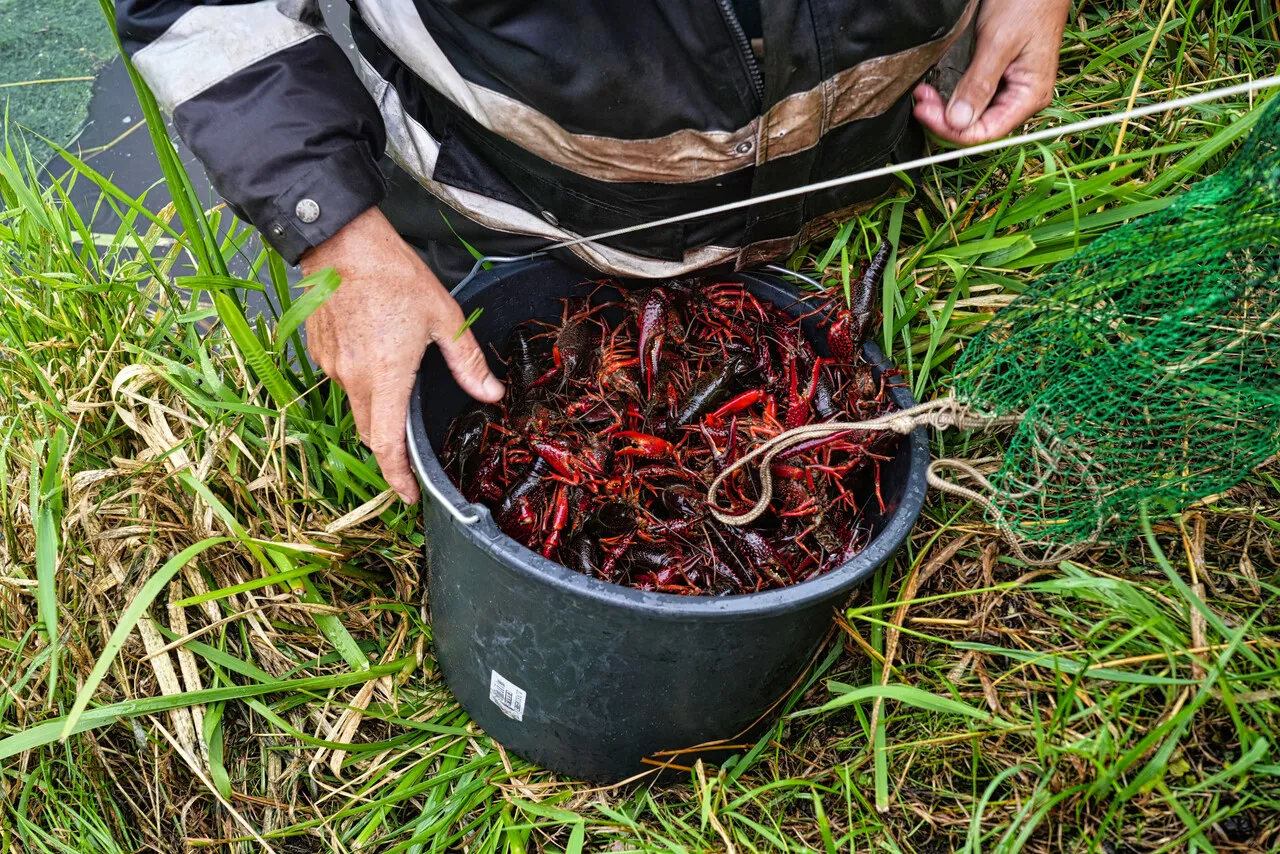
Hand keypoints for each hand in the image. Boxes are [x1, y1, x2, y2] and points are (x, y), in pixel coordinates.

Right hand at [301, 207, 503, 503]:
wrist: (341, 242)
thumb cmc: (394, 274)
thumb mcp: (443, 318)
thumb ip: (467, 362)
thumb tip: (491, 393)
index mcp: (386, 377)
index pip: (387, 445)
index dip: (397, 477)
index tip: (410, 494)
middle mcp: (353, 378)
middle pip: (370, 432)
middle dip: (390, 451)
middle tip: (410, 459)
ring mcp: (332, 365)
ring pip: (356, 405)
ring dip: (377, 412)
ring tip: (400, 396)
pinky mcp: (320, 350)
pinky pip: (343, 379)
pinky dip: (362, 383)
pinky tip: (378, 359)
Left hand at [913, 0, 1068, 143]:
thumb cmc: (1028, 2)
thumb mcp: (999, 43)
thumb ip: (979, 84)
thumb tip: (958, 121)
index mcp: (1029, 96)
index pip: (986, 132)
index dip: (951, 130)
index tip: (924, 112)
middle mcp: (1020, 98)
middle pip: (977, 126)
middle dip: (944, 119)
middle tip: (921, 99)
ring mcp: (1009, 89)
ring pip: (971, 114)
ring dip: (945, 109)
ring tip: (924, 93)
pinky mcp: (997, 78)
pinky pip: (972, 97)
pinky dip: (951, 96)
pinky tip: (936, 88)